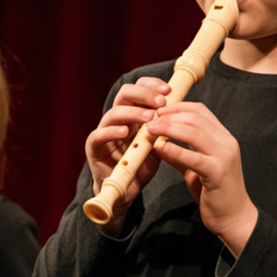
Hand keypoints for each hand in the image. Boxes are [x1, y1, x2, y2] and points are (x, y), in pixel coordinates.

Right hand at [85, 78, 170, 229]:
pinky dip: (111, 131)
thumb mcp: (157, 143)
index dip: (152, 86)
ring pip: (114, 112)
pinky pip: (98, 135)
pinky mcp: (94, 147)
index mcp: (132, 114)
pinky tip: (125, 132)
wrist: (126, 191)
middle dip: (144, 94)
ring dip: (133, 112)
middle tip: (161, 102)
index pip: (139, 89)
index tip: (169, 90)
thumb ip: (164, 127)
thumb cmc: (141, 165)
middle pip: (125, 94)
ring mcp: (104, 131)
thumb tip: (183, 111)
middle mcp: (117, 119)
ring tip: (150, 118)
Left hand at [146, 101, 257, 255]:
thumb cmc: (215, 193)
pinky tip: (160, 147)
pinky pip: (194, 157)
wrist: (234, 218)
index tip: (157, 111)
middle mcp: (227, 143)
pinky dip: (176, 150)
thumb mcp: (195, 169)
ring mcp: (224, 157)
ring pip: (195, 133)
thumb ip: (180, 155)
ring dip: (169, 128)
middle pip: (195, 118)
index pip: (200, 110)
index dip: (177, 107)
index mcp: (223, 138)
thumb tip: (159, 143)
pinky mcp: (217, 173)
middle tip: (149, 120)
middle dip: (169, 116)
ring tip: (151, 130)